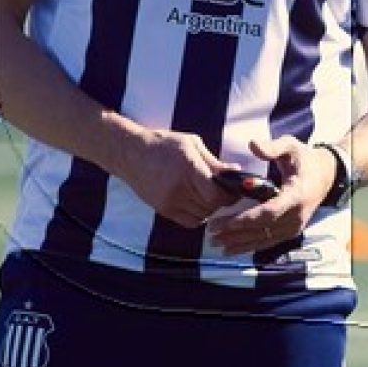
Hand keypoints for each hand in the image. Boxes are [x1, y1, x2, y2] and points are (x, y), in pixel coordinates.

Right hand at [116, 126, 237, 227]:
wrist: (131, 154)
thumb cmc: (164, 144)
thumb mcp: (192, 144)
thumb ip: (214, 162)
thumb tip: (235, 171)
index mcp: (188, 168)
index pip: (215, 194)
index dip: (229, 194)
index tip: (235, 188)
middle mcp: (178, 188)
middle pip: (211, 206)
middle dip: (223, 200)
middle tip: (227, 191)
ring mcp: (170, 202)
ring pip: (202, 215)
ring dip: (212, 207)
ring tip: (211, 194)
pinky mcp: (163, 210)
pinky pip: (190, 222)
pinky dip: (200, 216)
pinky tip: (199, 202)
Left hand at [207, 136, 337, 254]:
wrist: (325, 175)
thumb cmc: (304, 159)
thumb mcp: (291, 146)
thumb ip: (272, 147)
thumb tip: (252, 145)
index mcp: (297, 194)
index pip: (271, 211)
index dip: (248, 219)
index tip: (227, 222)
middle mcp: (297, 215)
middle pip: (264, 229)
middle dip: (237, 233)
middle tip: (212, 232)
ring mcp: (295, 226)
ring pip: (264, 239)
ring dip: (240, 243)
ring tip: (217, 243)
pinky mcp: (291, 231)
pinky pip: (269, 241)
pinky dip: (250, 245)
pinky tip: (233, 246)